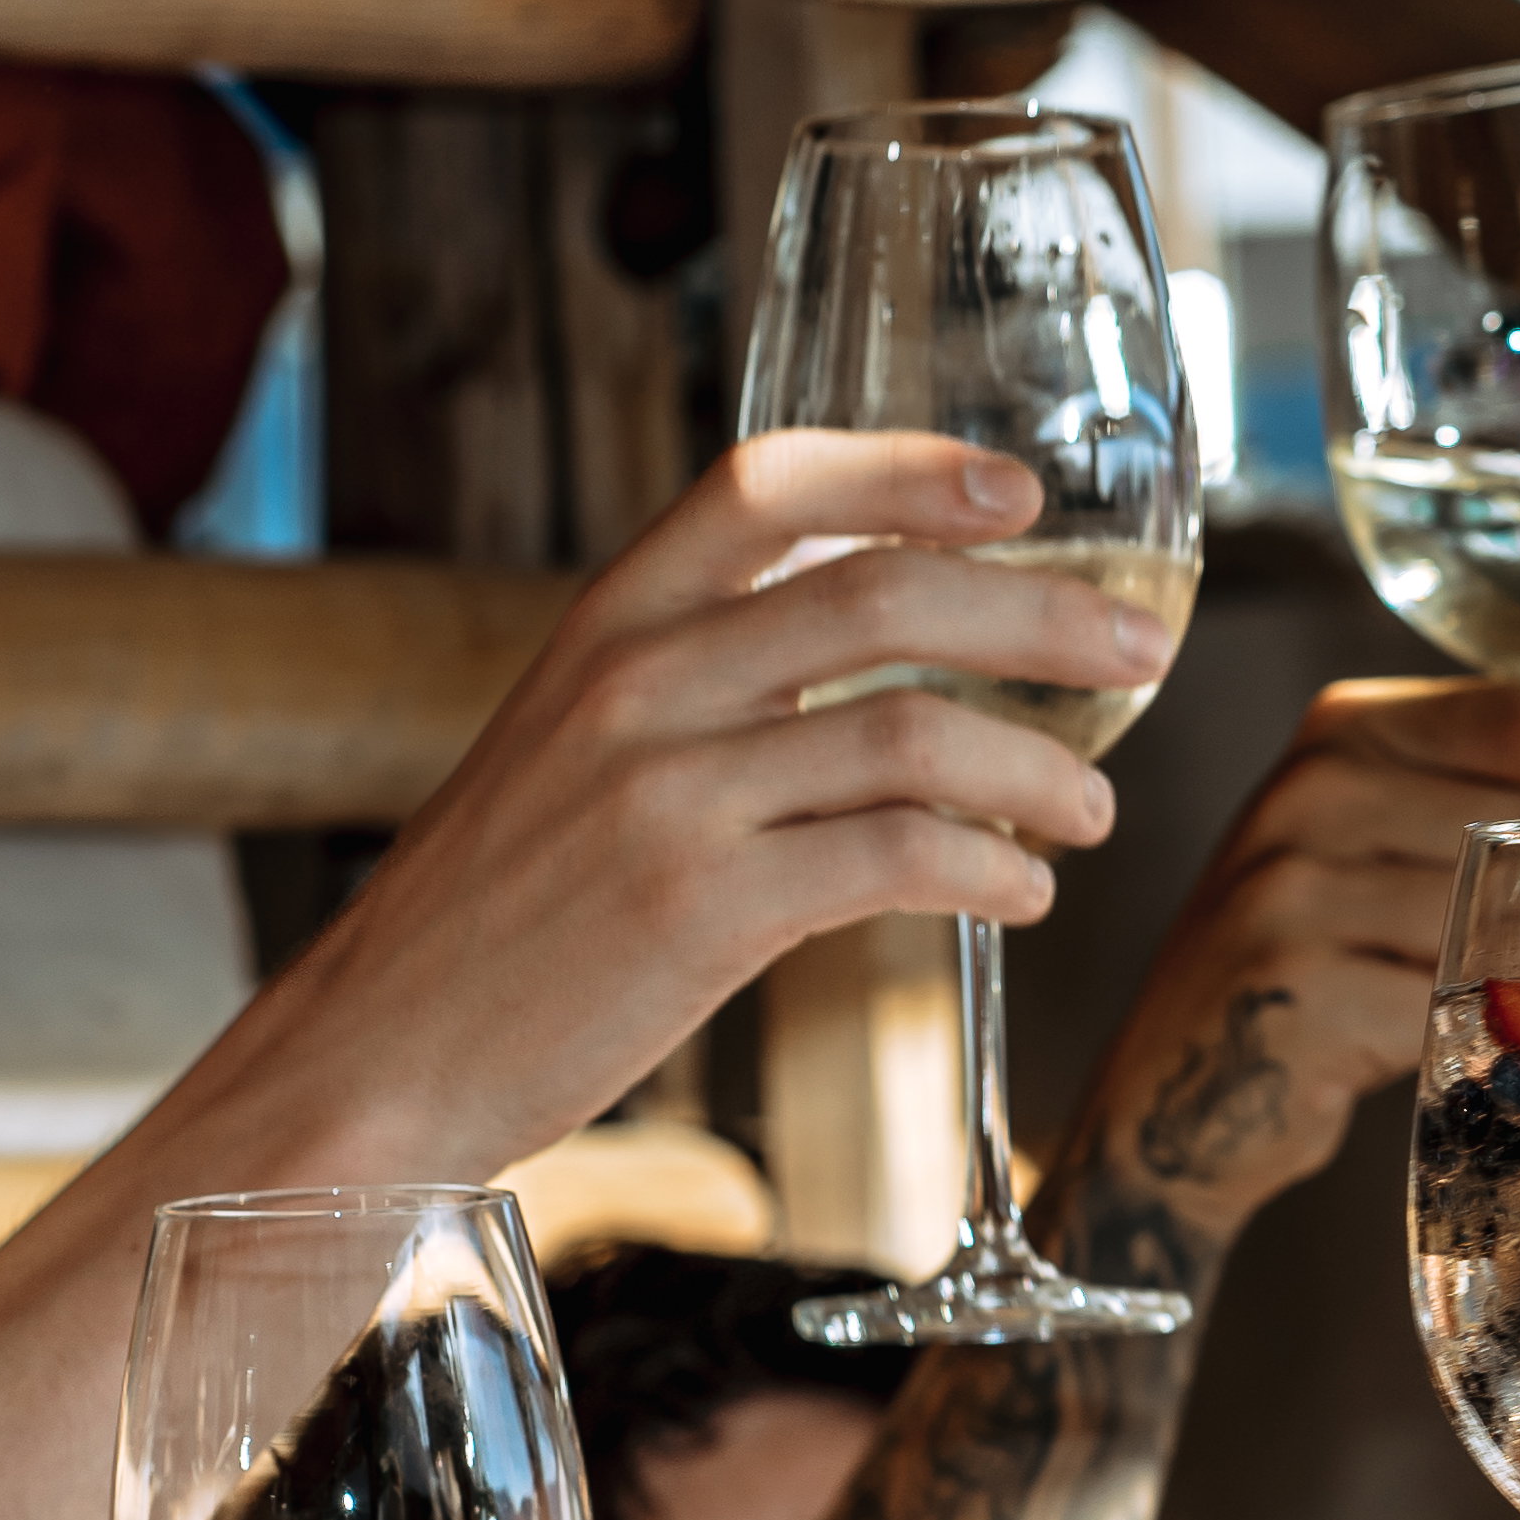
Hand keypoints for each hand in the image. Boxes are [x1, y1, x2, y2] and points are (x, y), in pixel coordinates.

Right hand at [228, 432, 1175, 1176]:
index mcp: (607, 623)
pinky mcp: (701, 911)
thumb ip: (700, 680)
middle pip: (883, 595)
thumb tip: (873, 642)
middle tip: (1136, 649)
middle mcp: (637, 684)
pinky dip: (992, 870)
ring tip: (1091, 812)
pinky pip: (898, 858)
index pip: (766, 485)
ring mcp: (667, 795)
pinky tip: (1021, 893)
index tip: (1019, 492)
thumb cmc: (502, 910)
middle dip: (1042, 615)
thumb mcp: (574, 746)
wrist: (383, 1050)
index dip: (907, 469)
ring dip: (1040, 769)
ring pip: (914, 735)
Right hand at [1072, 670, 1519, 1242]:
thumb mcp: (1408, 832)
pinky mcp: (1295, 990)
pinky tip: (1482, 1038)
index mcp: (1345, 727)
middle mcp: (1308, 790)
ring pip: (1504, 914)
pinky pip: (1452, 1000)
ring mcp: (1290, 889)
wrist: (1176, 1095)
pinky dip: (1493, 1028)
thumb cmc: (1319, 953)